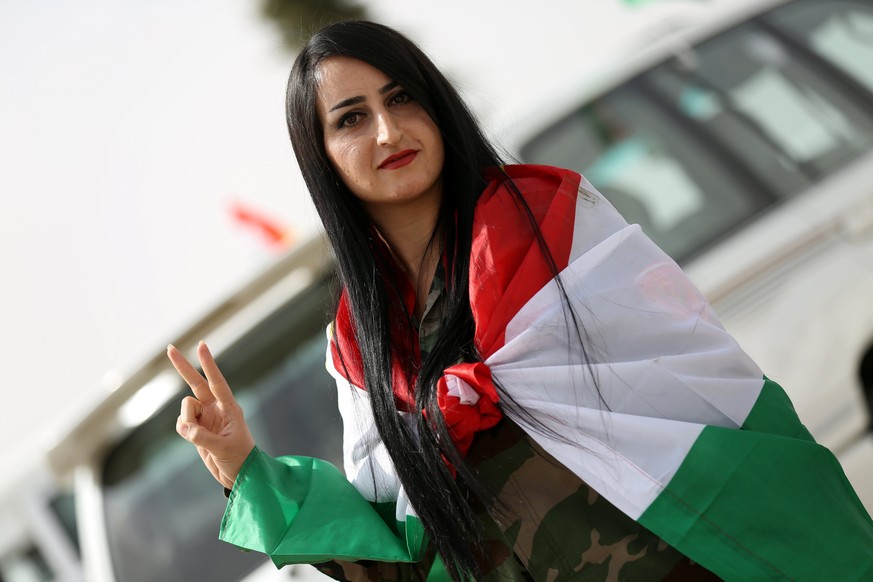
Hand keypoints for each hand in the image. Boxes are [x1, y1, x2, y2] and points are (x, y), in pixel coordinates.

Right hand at [167, 341, 255, 488]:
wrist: (238, 475)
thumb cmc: (240, 459)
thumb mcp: (223, 448)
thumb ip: (202, 437)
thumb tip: (185, 428)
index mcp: (229, 407)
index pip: (217, 382)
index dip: (208, 363)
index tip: (202, 345)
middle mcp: (216, 408)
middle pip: (196, 383)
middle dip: (183, 366)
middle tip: (170, 347)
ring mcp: (205, 417)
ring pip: (185, 408)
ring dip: (187, 421)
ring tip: (200, 437)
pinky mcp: (196, 428)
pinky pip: (182, 423)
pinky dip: (184, 430)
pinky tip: (193, 439)